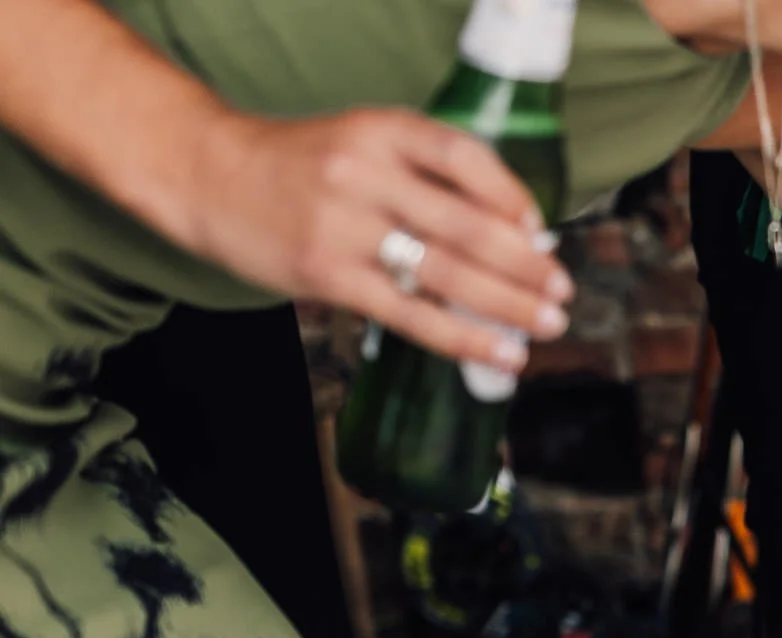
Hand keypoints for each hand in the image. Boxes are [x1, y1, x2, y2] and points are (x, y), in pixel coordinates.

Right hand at [180, 108, 570, 368]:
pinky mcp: (329, 275)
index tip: (540, 229)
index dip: (513, 196)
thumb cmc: (302, 165)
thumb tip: (513, 232)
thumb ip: (427, 176)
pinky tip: (502, 353)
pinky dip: (465, 338)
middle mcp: (365, 172)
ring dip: (510, 305)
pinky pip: (412, 314)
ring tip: (548, 324)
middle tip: (562, 291)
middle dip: (528, 266)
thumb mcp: (363, 142)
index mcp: (382, 130)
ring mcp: (345, 226)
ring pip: (448, 274)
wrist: (207, 175)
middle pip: (469, 226)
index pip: (466, 157)